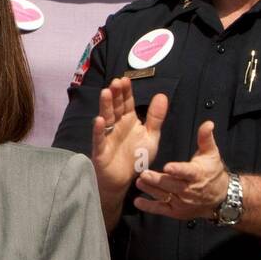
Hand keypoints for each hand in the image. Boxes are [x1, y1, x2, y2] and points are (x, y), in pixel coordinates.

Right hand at [91, 77, 167, 210]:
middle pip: (115, 107)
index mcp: (128, 120)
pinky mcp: (101, 150)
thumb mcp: (151, 136)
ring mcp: (107, 136)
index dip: (126, 92)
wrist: (124, 180)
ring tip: (106, 93)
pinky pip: (99, 138)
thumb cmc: (136, 157)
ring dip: (105, 106)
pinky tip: (99, 120)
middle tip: (116, 82)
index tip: (126, 79)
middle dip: (115, 94)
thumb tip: (162, 95)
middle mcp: (116, 125)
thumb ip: (156, 117)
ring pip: (106, 118)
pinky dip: (98, 130)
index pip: (126, 102)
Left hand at [134, 121, 229, 220]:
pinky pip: (161, 209)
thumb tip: (208, 123)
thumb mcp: (211, 154)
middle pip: (172, 185)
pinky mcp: (176, 211)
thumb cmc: (212, 172)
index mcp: (197, 174)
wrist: (221, 197)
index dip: (177, 170)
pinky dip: (149, 207)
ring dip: (151, 190)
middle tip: (144, 174)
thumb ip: (205, 139)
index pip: (187, 172)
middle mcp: (190, 190)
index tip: (168, 167)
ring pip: (165, 196)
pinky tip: (138, 202)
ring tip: (139, 183)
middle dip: (158, 180)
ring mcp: (182, 202)